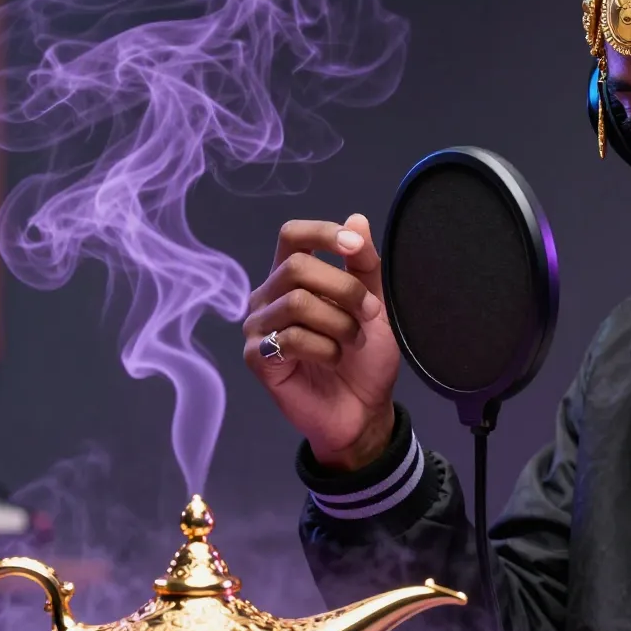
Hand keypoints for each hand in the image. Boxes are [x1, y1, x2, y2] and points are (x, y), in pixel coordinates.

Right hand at [243, 214, 398, 470]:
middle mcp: (268, 296)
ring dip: (339, 323)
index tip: (354, 248)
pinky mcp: (257, 358)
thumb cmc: (364, 358)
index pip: (292, 235)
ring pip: (297, 302)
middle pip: (296, 268)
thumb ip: (364, 267)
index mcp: (292, 277)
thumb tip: (357, 220)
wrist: (363, 411)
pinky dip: (325, 349)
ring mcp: (258, 327)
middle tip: (369, 314)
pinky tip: (334, 359)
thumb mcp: (374, 306)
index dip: (323, 234)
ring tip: (353, 342)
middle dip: (343, 289)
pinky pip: (290, 338)